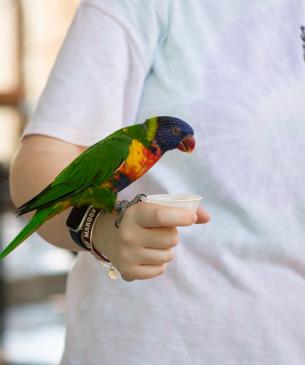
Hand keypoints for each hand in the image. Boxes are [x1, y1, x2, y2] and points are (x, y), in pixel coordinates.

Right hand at [92, 203, 209, 280]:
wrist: (107, 234)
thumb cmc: (139, 219)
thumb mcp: (153, 207)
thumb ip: (181, 210)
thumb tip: (207, 218)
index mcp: (134, 214)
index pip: (159, 216)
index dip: (179, 217)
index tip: (192, 218)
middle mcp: (128, 235)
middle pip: (170, 239)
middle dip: (172, 235)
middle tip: (160, 231)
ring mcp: (128, 255)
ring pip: (168, 256)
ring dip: (166, 249)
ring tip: (152, 243)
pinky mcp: (129, 272)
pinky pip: (160, 270)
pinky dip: (159, 263)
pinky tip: (146, 254)